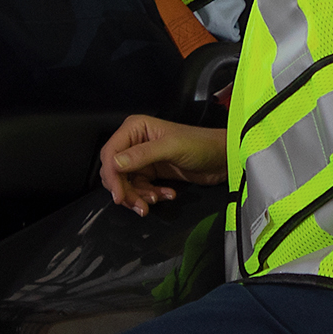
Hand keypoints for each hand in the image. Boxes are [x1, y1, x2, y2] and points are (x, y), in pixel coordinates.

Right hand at [98, 114, 227, 214]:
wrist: (222, 158)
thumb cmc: (200, 145)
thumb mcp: (171, 148)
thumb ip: (142, 155)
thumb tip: (115, 163)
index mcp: (135, 129)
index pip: (110, 153)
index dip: (111, 176)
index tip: (118, 195)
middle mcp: (135, 142)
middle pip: (115, 171)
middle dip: (125, 190)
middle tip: (139, 205)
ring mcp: (143, 159)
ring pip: (127, 183)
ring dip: (138, 196)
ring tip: (155, 201)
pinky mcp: (152, 172)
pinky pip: (141, 189)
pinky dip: (151, 195)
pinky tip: (167, 195)